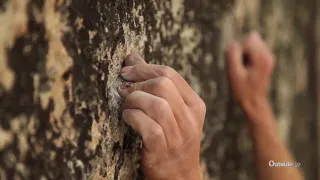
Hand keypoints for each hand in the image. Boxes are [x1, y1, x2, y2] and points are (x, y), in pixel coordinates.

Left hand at [119, 53, 205, 179]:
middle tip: (125, 89)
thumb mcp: (174, 111)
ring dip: (134, 101)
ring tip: (127, 106)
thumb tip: (133, 58)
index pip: (170, 74)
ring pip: (156, 104)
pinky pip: (147, 126)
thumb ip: (158, 85)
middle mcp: (190, 118)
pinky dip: (132, 117)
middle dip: (138, 83)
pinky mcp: (163, 149)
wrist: (180, 175)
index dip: (145, 68)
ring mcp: (178, 135)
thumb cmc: (173, 138)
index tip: (127, 70)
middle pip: (163, 85)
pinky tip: (128, 118)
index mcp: (195, 104)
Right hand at [226, 32, 274, 114]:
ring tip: (244, 69)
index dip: (238, 51)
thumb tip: (233, 43)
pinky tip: (247, 70)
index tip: (238, 65)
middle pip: (250, 39)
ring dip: (244, 54)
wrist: (254, 103)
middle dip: (242, 50)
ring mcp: (268, 57)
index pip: (247, 40)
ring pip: (251, 44)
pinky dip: (247, 57)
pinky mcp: (266, 60)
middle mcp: (268, 55)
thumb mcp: (233, 73)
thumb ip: (232, 55)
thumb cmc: (242, 90)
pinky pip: (252, 50)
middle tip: (241, 67)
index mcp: (262, 57)